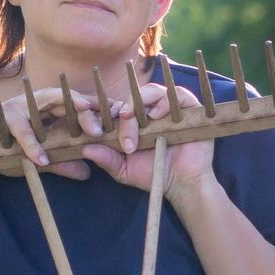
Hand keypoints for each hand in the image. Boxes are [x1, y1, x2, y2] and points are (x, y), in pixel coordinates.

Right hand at [0, 86, 120, 180]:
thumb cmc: (9, 151)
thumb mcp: (43, 160)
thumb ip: (64, 163)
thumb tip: (88, 173)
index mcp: (50, 108)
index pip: (80, 104)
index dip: (102, 109)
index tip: (126, 119)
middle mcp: (38, 102)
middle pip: (71, 99)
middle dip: (94, 110)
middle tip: (115, 125)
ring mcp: (21, 106)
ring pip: (50, 103)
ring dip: (73, 117)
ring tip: (92, 134)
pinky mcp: (3, 118)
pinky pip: (22, 130)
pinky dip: (33, 144)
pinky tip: (43, 160)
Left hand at [81, 82, 215, 200]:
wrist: (182, 184)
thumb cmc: (153, 174)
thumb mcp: (124, 169)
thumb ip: (107, 159)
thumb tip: (86, 149)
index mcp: (133, 122)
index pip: (118, 106)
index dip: (107, 110)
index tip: (99, 126)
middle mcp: (150, 111)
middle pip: (134, 96)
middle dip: (126, 110)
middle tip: (125, 128)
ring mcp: (169, 108)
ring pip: (153, 90)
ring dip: (143, 102)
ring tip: (143, 120)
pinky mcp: (189, 108)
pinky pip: (177, 94)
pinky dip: (165, 101)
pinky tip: (158, 115)